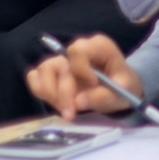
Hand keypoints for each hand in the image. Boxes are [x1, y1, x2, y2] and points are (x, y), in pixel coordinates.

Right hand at [25, 34, 145, 120]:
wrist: (119, 92)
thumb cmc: (123, 87)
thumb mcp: (122, 92)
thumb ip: (103, 96)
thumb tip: (78, 101)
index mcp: (98, 46)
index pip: (78, 50)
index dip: (80, 70)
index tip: (92, 84)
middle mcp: (78, 49)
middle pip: (58, 65)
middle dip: (63, 93)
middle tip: (71, 114)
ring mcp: (63, 60)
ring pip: (43, 71)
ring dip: (51, 94)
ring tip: (66, 109)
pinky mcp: (52, 72)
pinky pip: (35, 78)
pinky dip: (41, 92)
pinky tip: (57, 103)